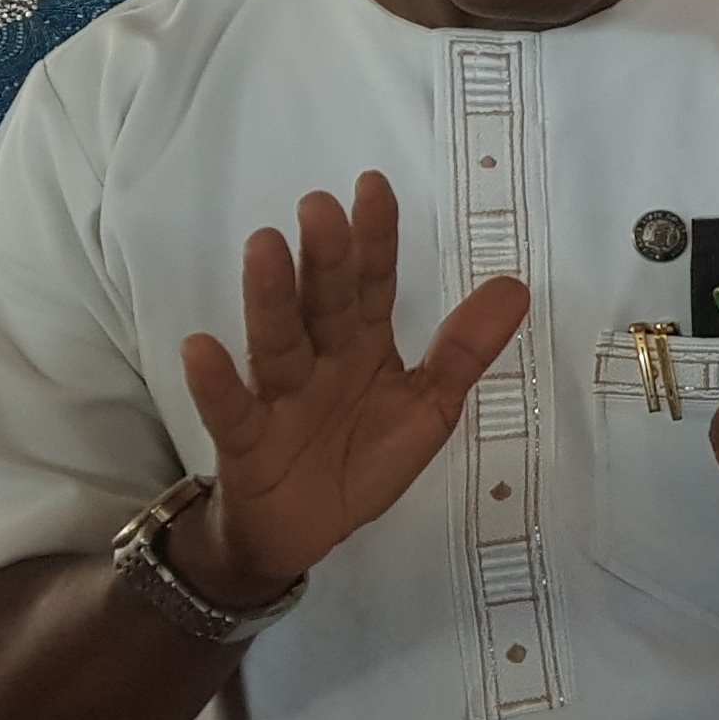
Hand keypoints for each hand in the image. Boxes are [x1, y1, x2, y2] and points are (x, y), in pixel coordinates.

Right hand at [178, 174, 531, 596]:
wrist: (304, 533)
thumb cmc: (362, 459)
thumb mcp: (429, 407)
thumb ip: (466, 350)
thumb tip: (517, 286)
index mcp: (363, 346)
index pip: (372, 284)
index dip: (376, 239)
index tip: (373, 186)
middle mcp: (319, 359)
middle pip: (324, 302)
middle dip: (326, 256)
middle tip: (321, 205)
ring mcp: (279, 396)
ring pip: (276, 341)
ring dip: (270, 296)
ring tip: (265, 246)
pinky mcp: (246, 442)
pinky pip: (231, 410)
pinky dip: (216, 382)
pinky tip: (201, 347)